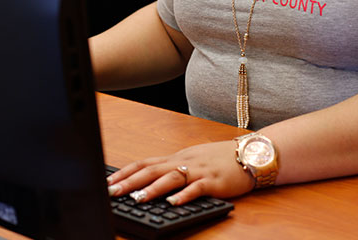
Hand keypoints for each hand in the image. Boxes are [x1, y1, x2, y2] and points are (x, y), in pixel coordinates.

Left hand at [106, 140, 255, 205]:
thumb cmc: (219, 159)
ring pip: (171, 178)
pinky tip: (174, 203)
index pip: (144, 163)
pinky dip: (184, 195)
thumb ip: (172, 169)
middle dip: (130, 182)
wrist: (250, 154)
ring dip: (153, 188)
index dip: (125, 172)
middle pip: (152, 170)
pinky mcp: (213, 181)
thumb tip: (150, 179)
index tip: (108, 182)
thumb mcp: (191, 160)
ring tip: (137, 199)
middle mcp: (183, 162)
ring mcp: (198, 171)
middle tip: (112, 192)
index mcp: (176, 158)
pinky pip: (197, 188)